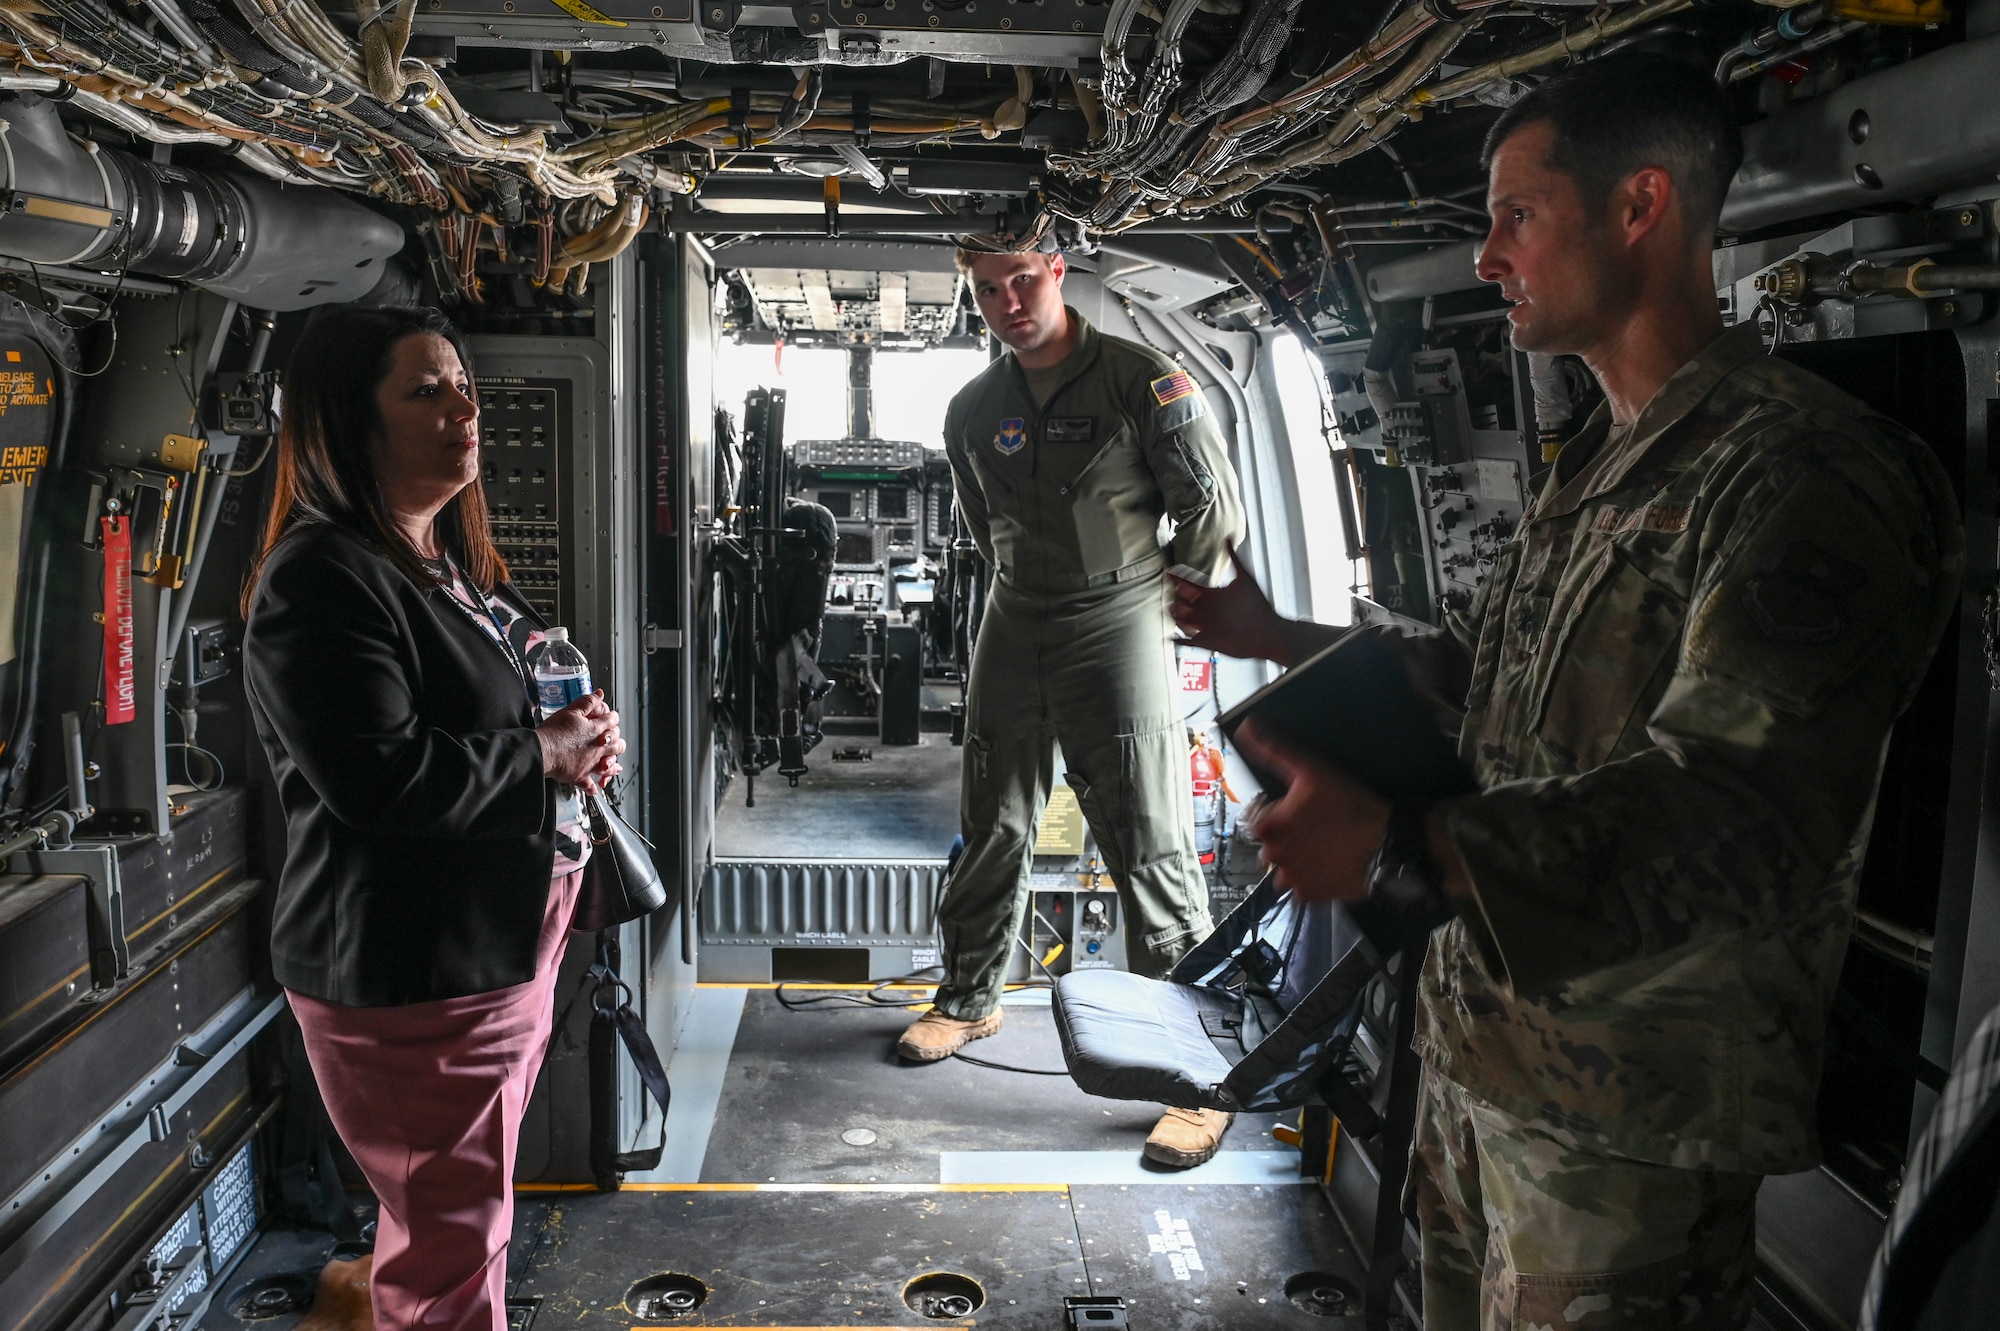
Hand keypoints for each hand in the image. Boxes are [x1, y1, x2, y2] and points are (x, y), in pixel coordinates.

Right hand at [538, 690, 624, 790]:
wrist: (541, 751)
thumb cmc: (553, 732)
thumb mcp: (570, 710)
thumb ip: (587, 702)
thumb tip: (600, 694)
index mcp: (596, 730)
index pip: (613, 720)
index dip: (613, 717)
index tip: (611, 717)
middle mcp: (597, 748)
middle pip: (617, 745)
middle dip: (618, 741)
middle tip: (614, 740)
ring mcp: (590, 763)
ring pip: (609, 766)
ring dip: (613, 765)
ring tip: (613, 765)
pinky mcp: (579, 776)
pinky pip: (589, 785)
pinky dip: (592, 787)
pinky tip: (594, 788)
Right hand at [1171, 545, 1290, 664]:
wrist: (1267, 632)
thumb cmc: (1259, 606)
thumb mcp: (1245, 579)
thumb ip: (1235, 559)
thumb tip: (1228, 538)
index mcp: (1214, 595)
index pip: (1190, 585)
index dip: (1179, 578)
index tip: (1171, 571)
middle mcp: (1207, 609)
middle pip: (1181, 601)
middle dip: (1174, 595)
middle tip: (1172, 590)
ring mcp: (1206, 625)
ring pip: (1180, 619)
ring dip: (1175, 614)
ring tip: (1175, 609)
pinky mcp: (1206, 641)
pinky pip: (1186, 641)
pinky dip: (1178, 639)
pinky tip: (1174, 637)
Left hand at [1233, 719, 1388, 903]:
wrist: (1387, 844)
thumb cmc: (1352, 808)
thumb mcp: (1312, 770)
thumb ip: (1273, 752)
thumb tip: (1247, 729)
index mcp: (1269, 826)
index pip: (1259, 821)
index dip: (1279, 815)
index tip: (1299, 813)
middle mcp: (1274, 855)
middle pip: (1271, 845)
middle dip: (1288, 838)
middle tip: (1316, 830)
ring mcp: (1292, 878)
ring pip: (1284, 867)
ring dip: (1297, 860)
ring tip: (1324, 847)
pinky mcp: (1309, 895)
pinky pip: (1301, 887)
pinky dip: (1311, 879)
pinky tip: (1328, 864)